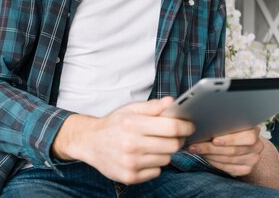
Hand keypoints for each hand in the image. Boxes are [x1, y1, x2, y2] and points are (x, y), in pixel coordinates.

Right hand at [52, 97, 194, 184]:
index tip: (189, 125)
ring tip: (153, 145)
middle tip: (174, 135)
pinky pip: (156, 172)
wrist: (90, 142)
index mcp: (133, 124)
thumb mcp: (130, 110)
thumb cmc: (113, 124)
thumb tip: (172, 102)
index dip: (186, 126)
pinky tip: (144, 156)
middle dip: (178, 139)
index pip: (171, 127)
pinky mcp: (130, 177)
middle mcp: (131, 144)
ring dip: (165, 152)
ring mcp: (131, 163)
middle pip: (173, 145)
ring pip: (166, 159)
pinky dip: (154, 164)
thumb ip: (152, 106)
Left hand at [187, 126, 264, 176]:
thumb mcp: (229, 120)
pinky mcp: (247, 169)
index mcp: (254, 131)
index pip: (247, 137)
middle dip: (211, 149)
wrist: (240, 139)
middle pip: (233, 151)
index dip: (230, 140)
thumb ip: (223, 122)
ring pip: (229, 160)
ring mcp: (253, 159)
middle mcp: (257, 146)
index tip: (214, 140)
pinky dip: (215, 163)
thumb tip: (202, 121)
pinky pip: (229, 169)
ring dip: (210, 156)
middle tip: (195, 146)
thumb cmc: (230, 127)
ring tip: (196, 150)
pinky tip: (206, 157)